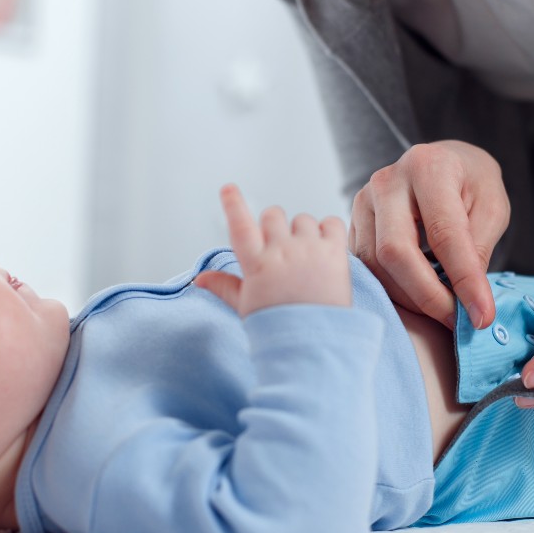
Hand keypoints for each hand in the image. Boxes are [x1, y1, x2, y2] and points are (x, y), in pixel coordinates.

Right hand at [195, 184, 351, 316]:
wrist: (315, 344)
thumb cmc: (279, 326)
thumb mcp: (246, 306)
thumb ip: (224, 287)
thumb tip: (199, 278)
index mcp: (256, 264)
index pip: (240, 225)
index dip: (233, 204)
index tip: (228, 188)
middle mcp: (281, 251)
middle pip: (273, 215)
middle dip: (274, 226)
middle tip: (282, 250)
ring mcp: (308, 249)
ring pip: (302, 219)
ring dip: (301, 231)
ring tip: (306, 258)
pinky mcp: (335, 252)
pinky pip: (330, 222)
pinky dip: (327, 230)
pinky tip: (325, 249)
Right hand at [349, 141, 509, 329]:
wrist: (445, 162)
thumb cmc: (472, 183)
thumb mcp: (493, 206)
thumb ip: (479, 248)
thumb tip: (467, 300)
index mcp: (429, 167)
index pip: (443, 233)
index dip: (463, 279)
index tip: (481, 315)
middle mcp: (388, 181)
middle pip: (395, 252)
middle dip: (428, 296)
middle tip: (457, 319)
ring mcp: (364, 201)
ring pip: (375, 265)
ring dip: (410, 298)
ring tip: (443, 309)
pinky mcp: (354, 222)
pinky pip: (366, 267)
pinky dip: (393, 290)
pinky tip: (419, 298)